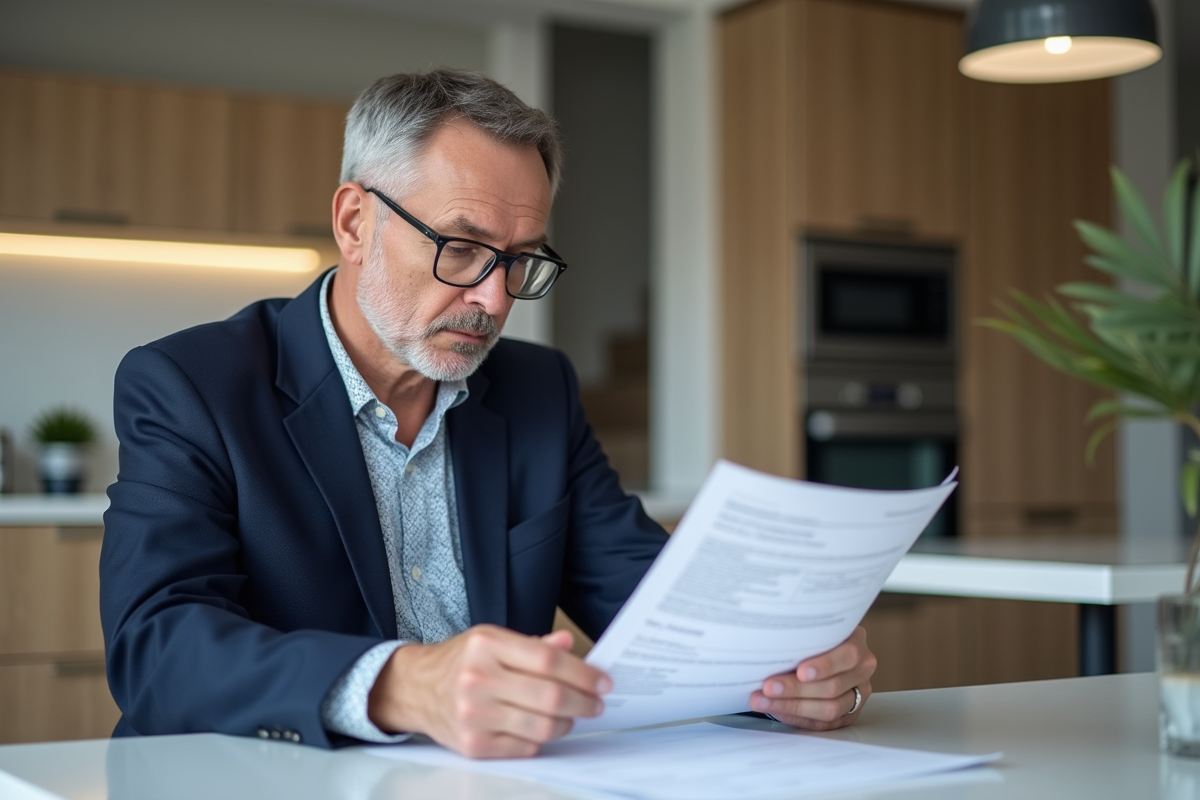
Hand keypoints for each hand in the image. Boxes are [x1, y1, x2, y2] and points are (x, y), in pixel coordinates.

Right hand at [367, 625, 610, 757]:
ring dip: (567, 724)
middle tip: (596, 704)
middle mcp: (477, 678)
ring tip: (572, 716)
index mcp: (486, 645)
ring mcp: (473, 714)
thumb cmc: (461, 660)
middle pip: (550, 697)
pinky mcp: (473, 744)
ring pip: (542, 727)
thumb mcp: (492, 639)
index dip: (583, 674)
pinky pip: (524, 747)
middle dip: (584, 702)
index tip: (603, 682)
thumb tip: (569, 644)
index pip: (548, 661)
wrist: (416, 687)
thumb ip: (533, 645)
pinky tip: (544, 728)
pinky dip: (542, 739)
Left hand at [749, 626, 875, 730]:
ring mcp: (858, 694)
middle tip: (768, 687)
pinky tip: (776, 709)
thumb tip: (770, 641)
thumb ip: (801, 635)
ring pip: (829, 708)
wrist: (815, 653)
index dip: (825, 665)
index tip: (801, 671)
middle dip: (796, 688)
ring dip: (791, 706)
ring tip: (763, 701)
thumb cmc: (809, 639)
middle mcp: (862, 669)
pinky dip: (796, 717)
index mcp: (856, 641)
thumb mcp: (810, 630)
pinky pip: (823, 723)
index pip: (848, 655)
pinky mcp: (849, 714)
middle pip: (833, 686)